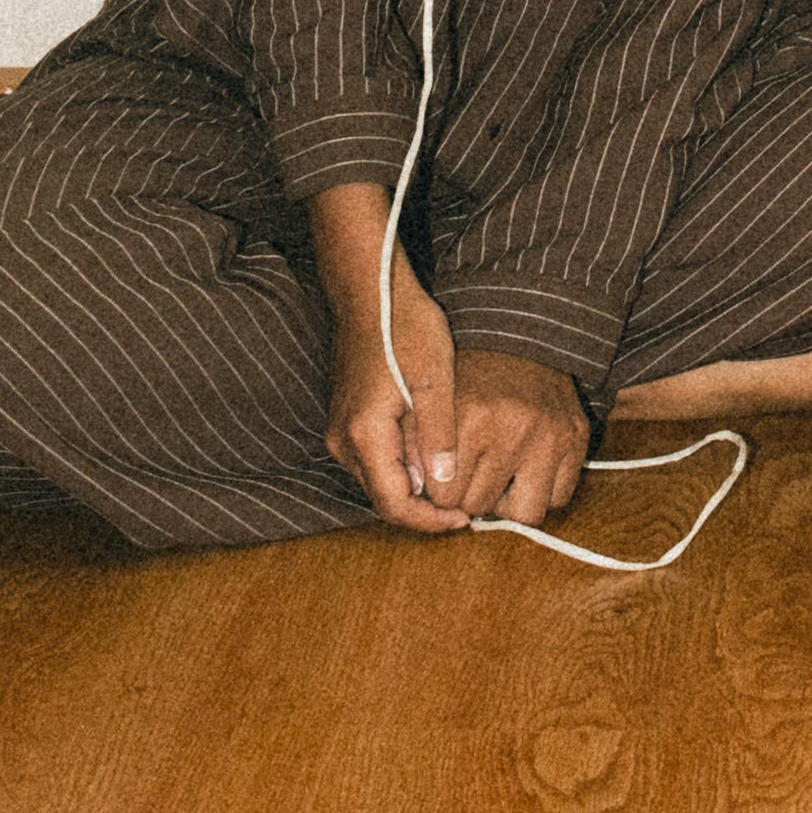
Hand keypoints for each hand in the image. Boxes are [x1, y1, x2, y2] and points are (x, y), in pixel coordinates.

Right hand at [325, 258, 468, 531]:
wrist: (371, 291)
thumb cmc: (404, 326)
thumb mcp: (433, 377)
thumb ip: (438, 433)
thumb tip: (444, 485)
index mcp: (364, 434)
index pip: (394, 504)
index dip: (430, 521)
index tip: (464, 520)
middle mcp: (345, 442)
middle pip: (386, 498)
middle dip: (427, 509)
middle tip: (468, 507)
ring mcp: (343, 433)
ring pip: (381, 481)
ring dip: (417, 489)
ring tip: (458, 482)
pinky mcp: (349, 422)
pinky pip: (377, 461)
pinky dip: (406, 468)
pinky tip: (436, 455)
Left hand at [437, 346, 593, 531]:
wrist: (524, 337)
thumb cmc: (473, 373)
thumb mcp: (436, 399)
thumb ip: (419, 445)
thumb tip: (416, 494)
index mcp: (472, 417)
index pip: (445, 497)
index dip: (442, 491)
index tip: (445, 475)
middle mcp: (512, 428)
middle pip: (480, 507)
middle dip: (472, 495)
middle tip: (474, 471)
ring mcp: (550, 435)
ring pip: (525, 515)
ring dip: (509, 503)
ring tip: (502, 477)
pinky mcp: (577, 438)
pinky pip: (559, 498)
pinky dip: (543, 492)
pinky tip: (529, 470)